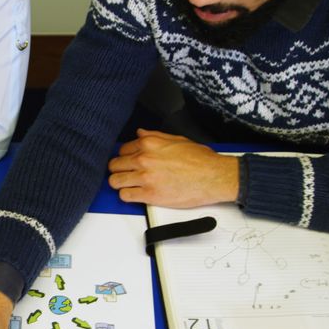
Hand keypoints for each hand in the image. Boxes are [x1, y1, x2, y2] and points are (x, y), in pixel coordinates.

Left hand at [108, 129, 239, 206]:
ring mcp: (145, 177)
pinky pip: (125, 196)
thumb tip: (140, 133)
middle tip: (126, 174)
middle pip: (115, 165)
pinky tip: (135, 194)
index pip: (122, 149)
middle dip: (119, 170)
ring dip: (119, 183)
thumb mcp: (177, 139)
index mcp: (150, 143)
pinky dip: (127, 196)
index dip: (125, 157)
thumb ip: (155, 136)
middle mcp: (144, 159)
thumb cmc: (201, 160)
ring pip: (115, 181)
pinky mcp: (149, 195)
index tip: (128, 162)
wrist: (214, 177)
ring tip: (127, 185)